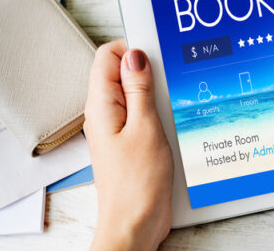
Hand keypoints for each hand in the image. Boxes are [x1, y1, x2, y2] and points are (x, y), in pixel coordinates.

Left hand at [84, 40, 173, 250]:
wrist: (135, 225)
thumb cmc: (137, 186)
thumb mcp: (146, 127)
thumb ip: (140, 88)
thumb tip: (136, 55)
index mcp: (101, 105)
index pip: (108, 56)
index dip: (133, 49)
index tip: (158, 56)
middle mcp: (105, 113)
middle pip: (122, 71)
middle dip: (148, 70)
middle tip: (168, 82)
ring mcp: (117, 127)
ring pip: (135, 92)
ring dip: (155, 92)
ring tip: (171, 105)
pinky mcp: (130, 140)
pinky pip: (142, 112)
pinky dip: (158, 110)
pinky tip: (172, 120)